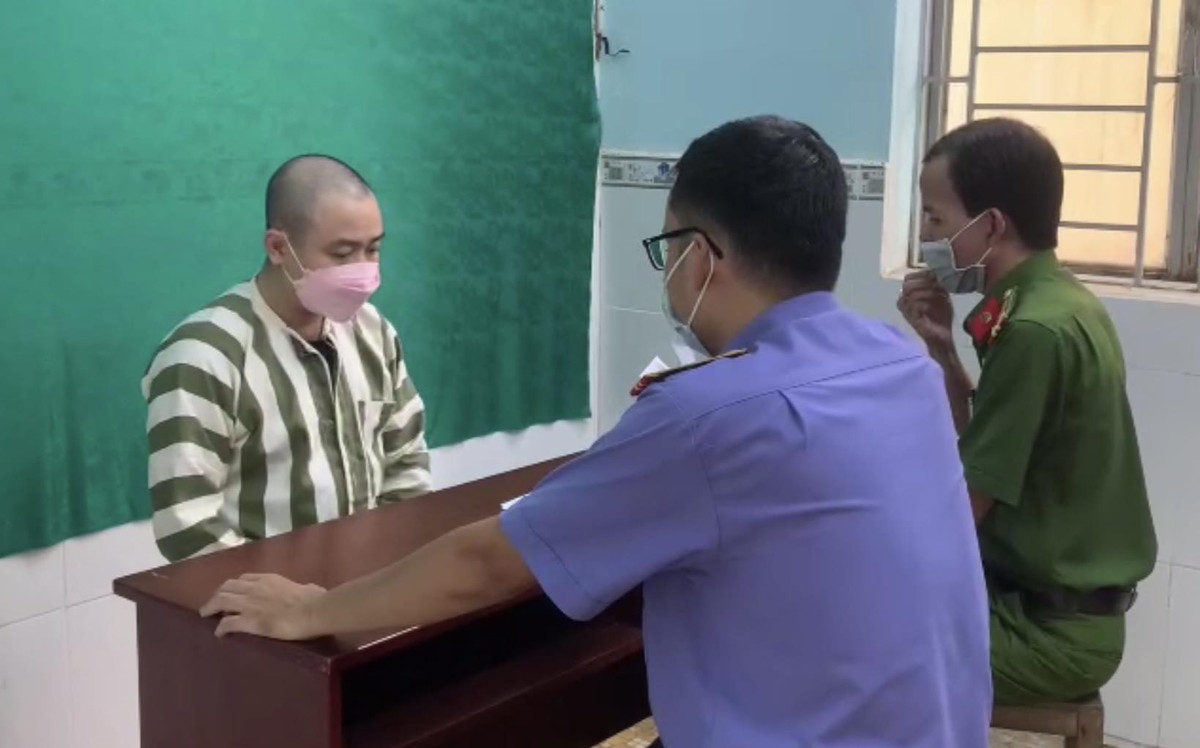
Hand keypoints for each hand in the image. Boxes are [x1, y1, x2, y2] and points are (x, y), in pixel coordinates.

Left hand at [200, 573, 326, 639]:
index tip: (232, 592)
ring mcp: (250, 604)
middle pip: (227, 587)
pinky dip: (220, 628)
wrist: (312, 611)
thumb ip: (304, 589)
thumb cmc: (315, 600)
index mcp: (269, 579)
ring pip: (221, 601)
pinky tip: (218, 634)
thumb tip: (310, 590)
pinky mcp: (249, 621)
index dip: (234, 585)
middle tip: (213, 604)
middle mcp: (255, 588)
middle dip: (218, 594)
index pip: (244, 579)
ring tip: (206, 614)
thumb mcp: (308, 588)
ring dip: (211, 607)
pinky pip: (227, 623)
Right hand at [898, 271, 954, 352]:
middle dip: (924, 283)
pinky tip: (932, 306)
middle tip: (938, 287)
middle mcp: (906, 300)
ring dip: (927, 292)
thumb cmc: (941, 316)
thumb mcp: (942, 296)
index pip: (908, 277)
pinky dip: (924, 303)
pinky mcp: (910, 318)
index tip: (935, 277)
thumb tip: (933, 272)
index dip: (921, 275)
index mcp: (912, 294)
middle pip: (907, 284)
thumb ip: (937, 284)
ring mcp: (906, 310)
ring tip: (938, 296)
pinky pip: (912, 305)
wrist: (943, 336)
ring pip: (909, 293)